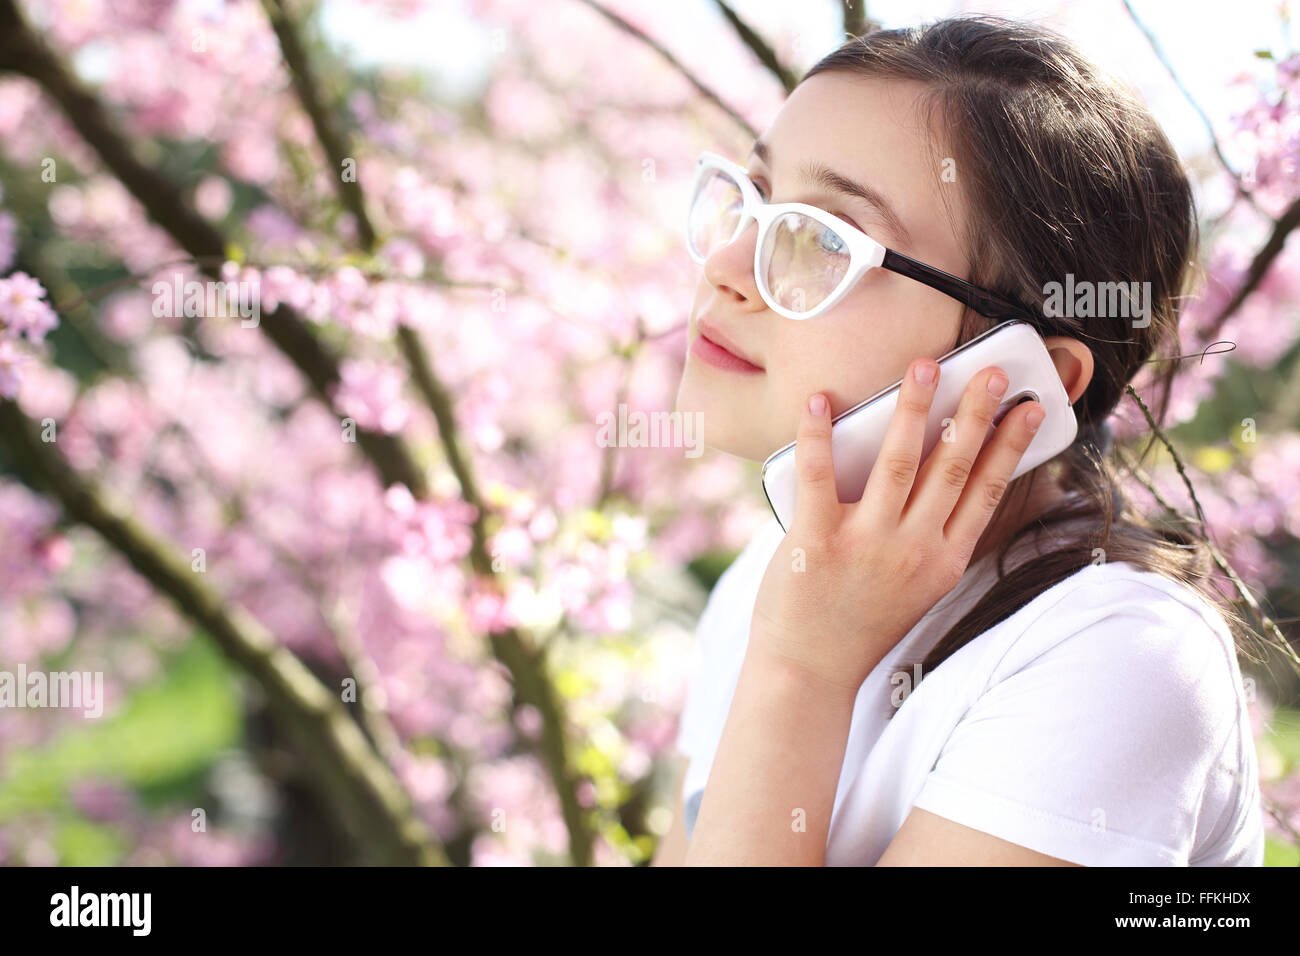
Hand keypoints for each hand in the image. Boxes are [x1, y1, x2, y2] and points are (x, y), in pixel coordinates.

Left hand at [748, 358, 1044, 695]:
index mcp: (944, 560)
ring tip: (924, 366)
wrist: (809, 672)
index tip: (1030, 405)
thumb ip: (931, 537)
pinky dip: (819, 436)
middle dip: (976, 412)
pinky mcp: (817, 543)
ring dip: (915, 409)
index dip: (1012, 444)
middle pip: (955, 467)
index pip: (989, 490)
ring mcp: (867, 546)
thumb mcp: (918, 587)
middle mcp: (914, 549)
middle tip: (992, 368)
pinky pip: (820, 477)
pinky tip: (822, 401)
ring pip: (901, 463)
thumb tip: (936, 468)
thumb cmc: (861, 623)